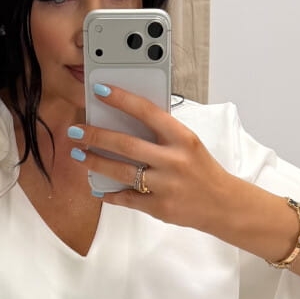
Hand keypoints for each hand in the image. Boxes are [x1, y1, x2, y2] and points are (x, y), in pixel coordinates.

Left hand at [69, 85, 230, 232]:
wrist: (223, 204)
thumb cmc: (202, 170)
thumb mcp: (189, 144)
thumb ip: (163, 134)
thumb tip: (127, 123)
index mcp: (182, 137)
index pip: (146, 111)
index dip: (120, 99)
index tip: (99, 90)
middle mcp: (173, 160)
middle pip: (126, 145)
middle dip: (95, 136)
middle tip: (76, 131)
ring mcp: (165, 185)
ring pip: (121, 172)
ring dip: (95, 163)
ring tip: (79, 155)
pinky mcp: (159, 207)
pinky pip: (127, 198)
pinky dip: (110, 194)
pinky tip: (99, 188)